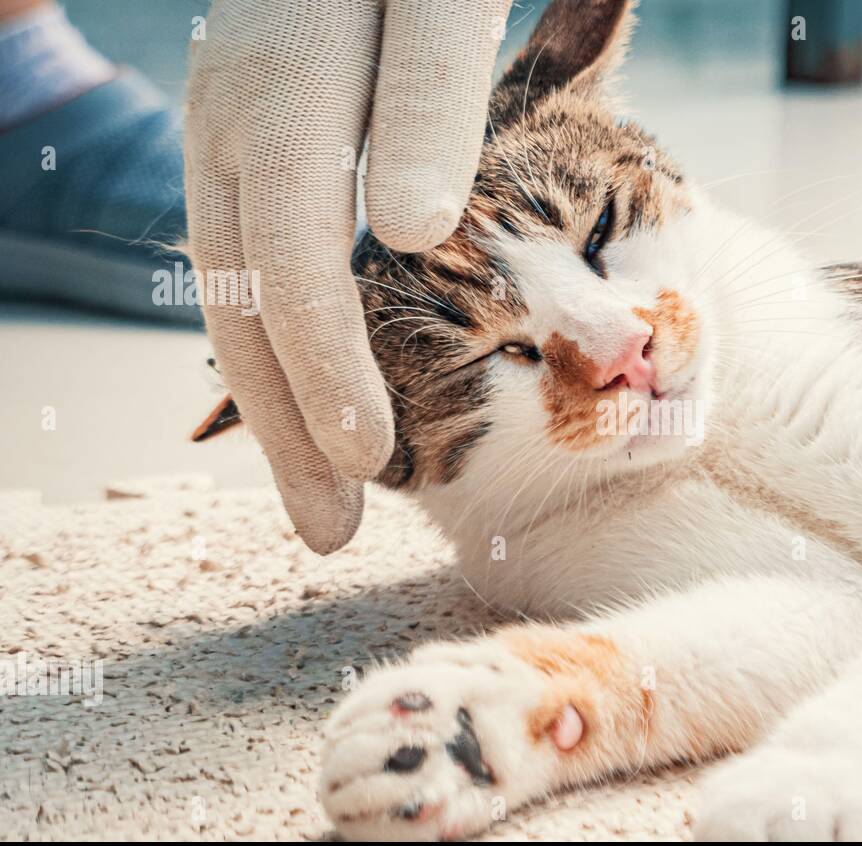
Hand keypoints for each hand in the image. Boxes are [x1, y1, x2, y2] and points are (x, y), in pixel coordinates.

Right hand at [184, 0, 508, 552]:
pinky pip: (249, 258)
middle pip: (243, 300)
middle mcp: (232, 120)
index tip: (376, 462)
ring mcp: (229, 127)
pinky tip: (317, 386)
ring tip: (324, 488)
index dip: (331, 372)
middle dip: (286, 425)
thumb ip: (428, 98)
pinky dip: (280, 339)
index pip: (297, 265)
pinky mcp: (255, 135)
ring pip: (235, 289)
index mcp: (282, 95)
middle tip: (330, 531)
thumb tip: (412, 232)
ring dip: (277, 398)